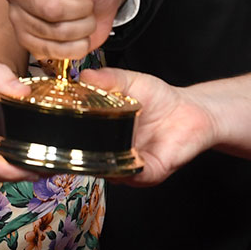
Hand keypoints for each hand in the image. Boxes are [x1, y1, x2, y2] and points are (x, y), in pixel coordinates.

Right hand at [3, 0, 126, 59]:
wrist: (99, 2)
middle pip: (49, 8)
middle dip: (80, 8)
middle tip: (87, 2)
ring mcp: (19, 18)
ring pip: (53, 31)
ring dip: (82, 26)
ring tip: (85, 17)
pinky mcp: (27, 42)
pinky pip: (52, 50)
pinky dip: (76, 45)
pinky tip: (81, 35)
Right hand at [80, 68, 214, 186]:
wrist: (190, 109)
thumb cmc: (158, 98)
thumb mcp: (129, 81)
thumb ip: (108, 78)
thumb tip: (84, 76)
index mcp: (103, 133)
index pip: (78, 140)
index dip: (68, 136)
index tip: (60, 124)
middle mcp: (113, 153)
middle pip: (90, 160)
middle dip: (82, 152)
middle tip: (77, 136)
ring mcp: (130, 165)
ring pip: (111, 171)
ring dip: (106, 162)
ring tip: (103, 145)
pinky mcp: (151, 172)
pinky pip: (137, 175)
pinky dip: (131, 170)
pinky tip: (129, 157)